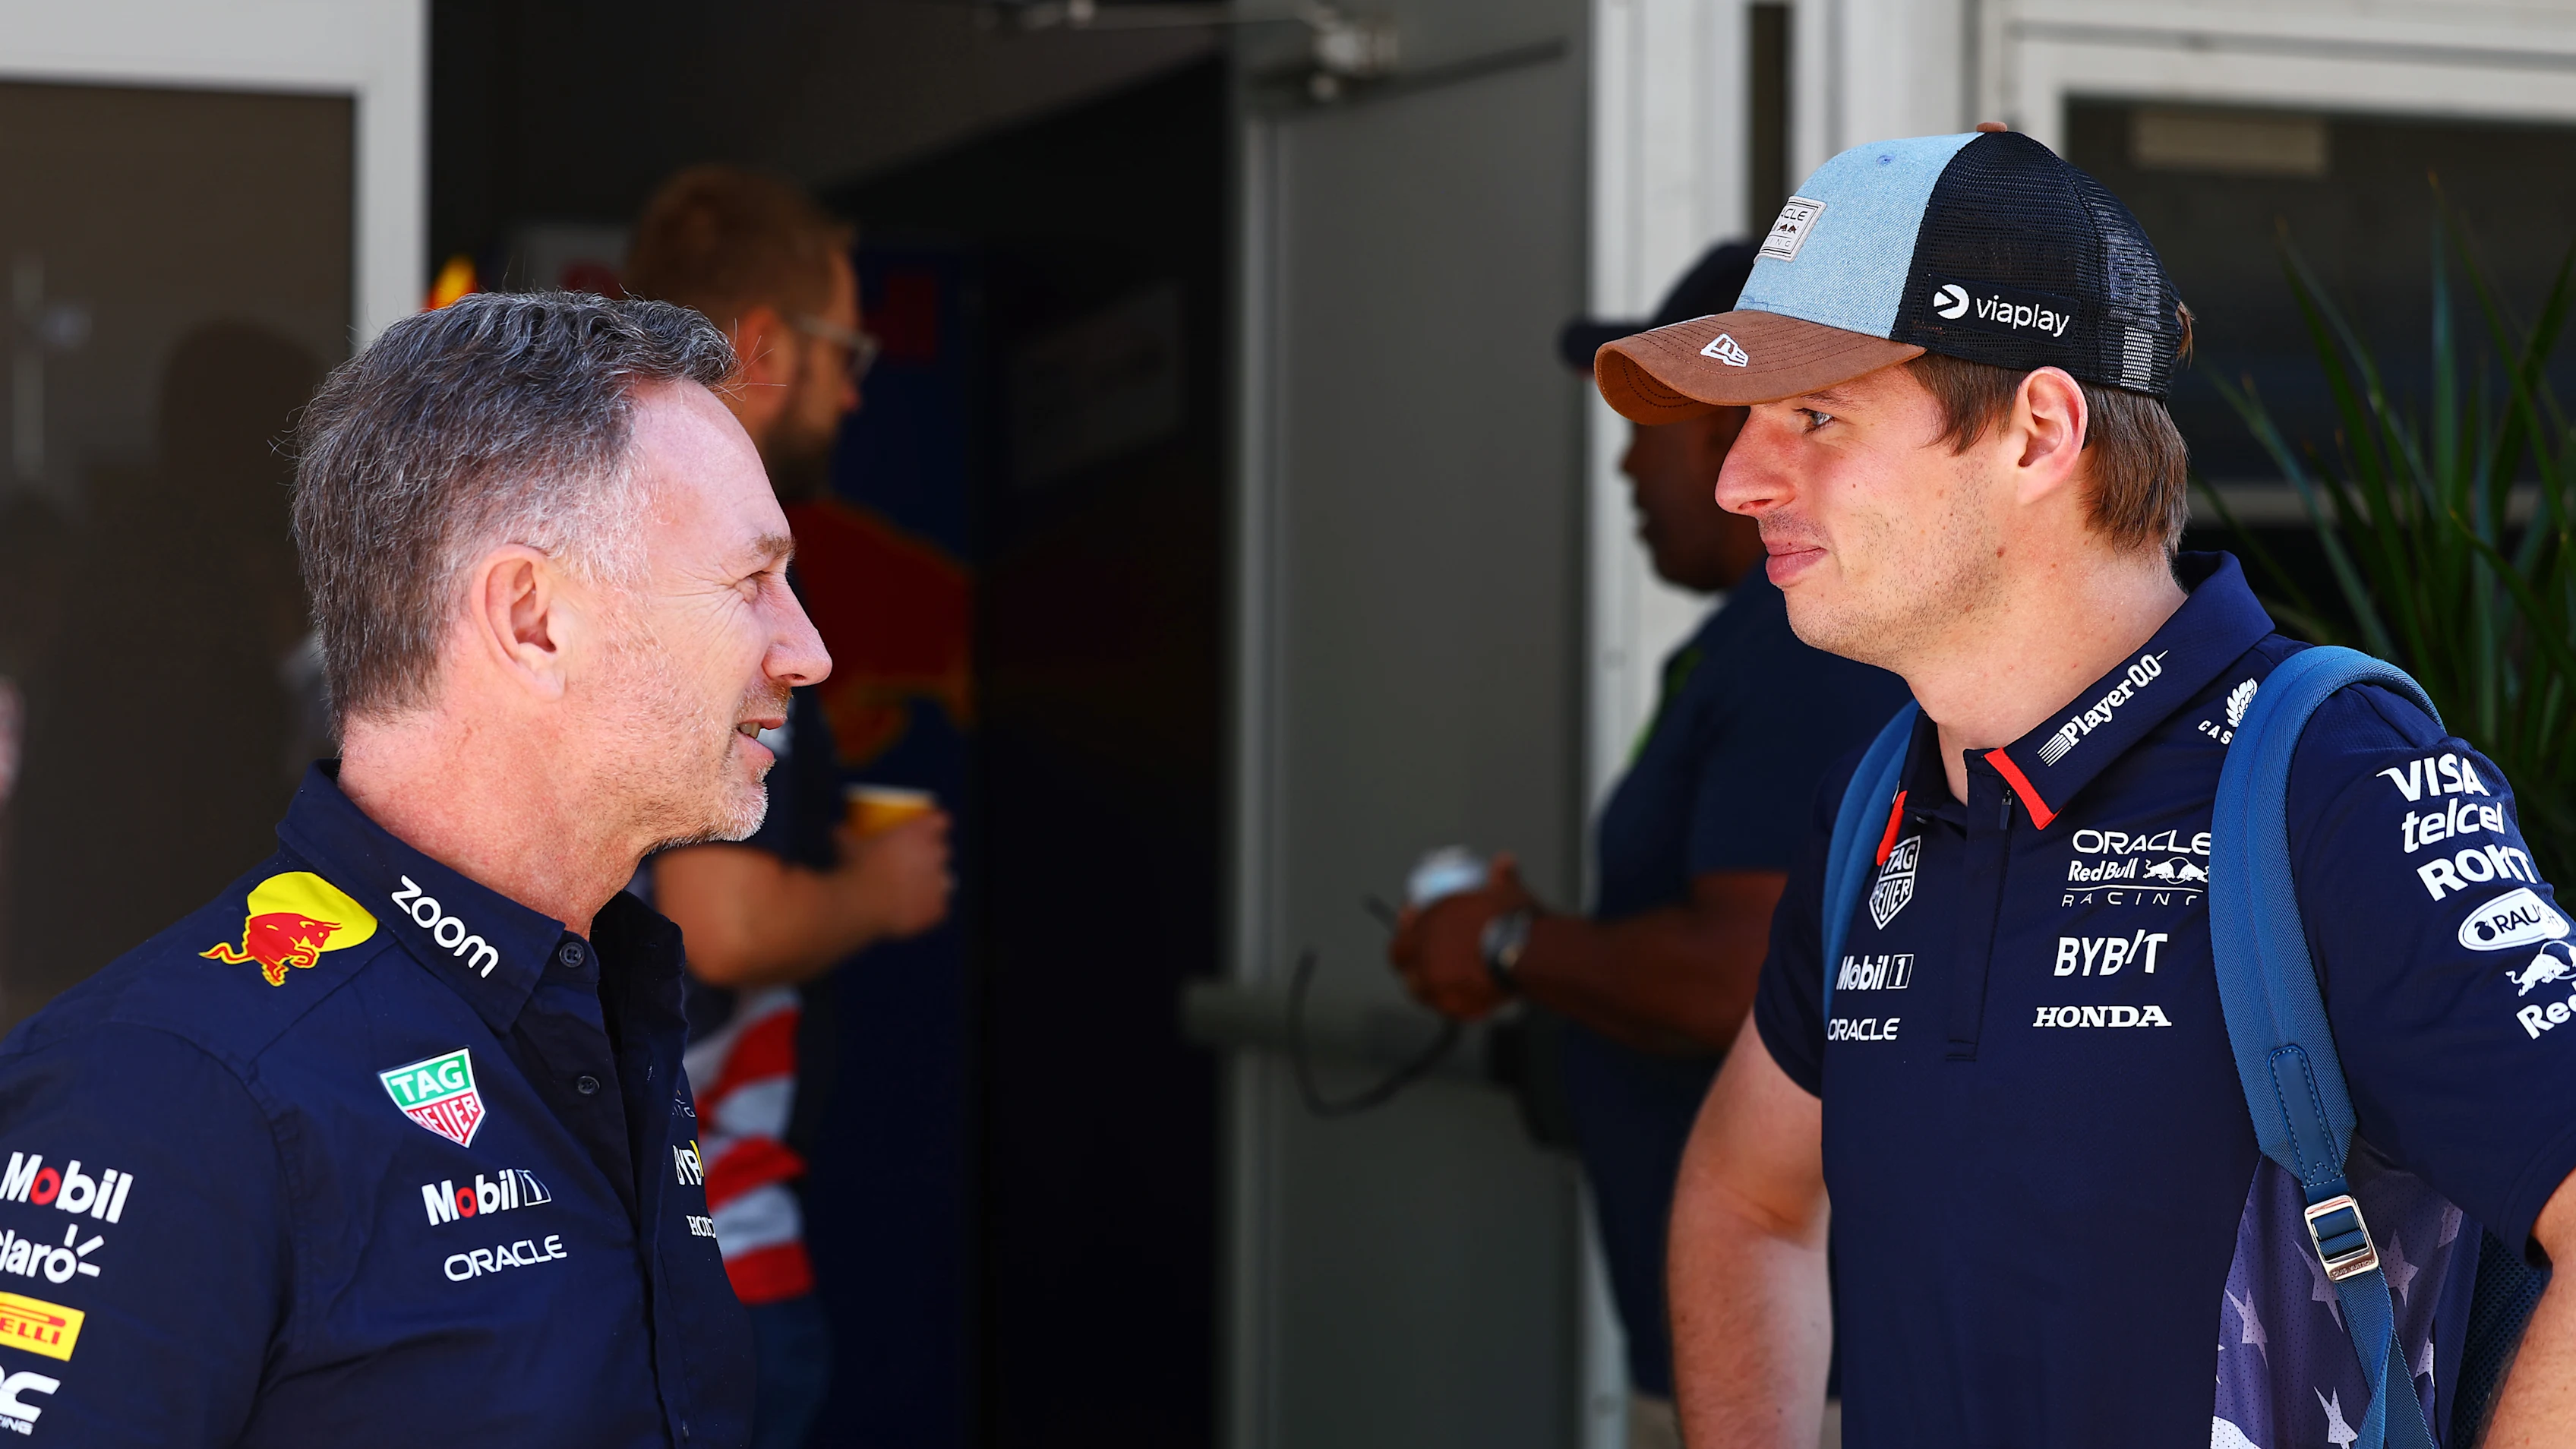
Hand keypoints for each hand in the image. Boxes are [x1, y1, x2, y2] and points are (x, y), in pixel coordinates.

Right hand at [833, 811, 953, 942]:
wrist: (860, 905)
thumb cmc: (855, 868)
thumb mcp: (846, 845)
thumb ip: (844, 834)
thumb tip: (836, 829)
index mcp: (919, 832)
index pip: (940, 821)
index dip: (936, 824)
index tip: (927, 829)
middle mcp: (935, 855)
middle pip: (944, 851)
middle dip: (935, 854)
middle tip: (917, 860)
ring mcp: (939, 883)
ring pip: (944, 880)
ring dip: (935, 882)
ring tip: (919, 887)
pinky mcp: (937, 908)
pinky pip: (940, 907)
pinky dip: (932, 908)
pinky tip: (922, 910)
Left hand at [1386, 852, 1539, 1021]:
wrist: (1530, 951)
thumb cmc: (1516, 917)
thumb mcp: (1506, 892)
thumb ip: (1501, 878)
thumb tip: (1505, 860)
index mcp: (1430, 924)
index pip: (1402, 936)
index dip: (1407, 936)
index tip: (1418, 934)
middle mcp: (1425, 954)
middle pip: (1404, 967)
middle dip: (1411, 966)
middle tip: (1427, 965)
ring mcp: (1437, 983)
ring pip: (1421, 991)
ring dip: (1429, 988)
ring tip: (1445, 987)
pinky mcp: (1455, 1006)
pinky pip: (1447, 1008)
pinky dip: (1453, 1005)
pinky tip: (1464, 1001)